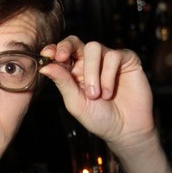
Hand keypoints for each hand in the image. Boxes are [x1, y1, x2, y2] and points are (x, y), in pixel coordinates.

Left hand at [39, 37, 171, 172]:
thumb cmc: (99, 118)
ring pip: (94, 47)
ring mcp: (108, 60)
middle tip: (61, 58)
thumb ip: (63, 82)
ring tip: (95, 94)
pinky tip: (108, 93)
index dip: (54, 49)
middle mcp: (90, 63)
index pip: (62, 53)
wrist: (125, 130)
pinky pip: (114, 56)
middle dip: (66, 47)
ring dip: (91, 71)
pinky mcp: (127, 60)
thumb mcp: (76, 102)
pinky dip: (108, 75)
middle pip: (76, 42)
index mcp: (75, 72)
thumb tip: (44, 66)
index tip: (47, 54)